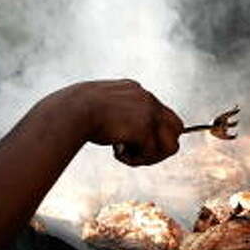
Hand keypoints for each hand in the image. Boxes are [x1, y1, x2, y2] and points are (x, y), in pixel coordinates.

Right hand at [63, 79, 182, 165]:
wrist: (72, 110)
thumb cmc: (77, 112)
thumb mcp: (100, 106)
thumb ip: (117, 113)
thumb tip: (124, 132)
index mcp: (135, 90)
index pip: (161, 113)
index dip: (152, 133)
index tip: (134, 143)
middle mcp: (147, 97)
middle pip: (177, 127)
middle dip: (160, 147)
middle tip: (136, 154)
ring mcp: (149, 111)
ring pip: (170, 145)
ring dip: (150, 156)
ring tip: (126, 155)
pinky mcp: (145, 127)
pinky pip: (151, 153)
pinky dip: (135, 160)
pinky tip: (116, 152)